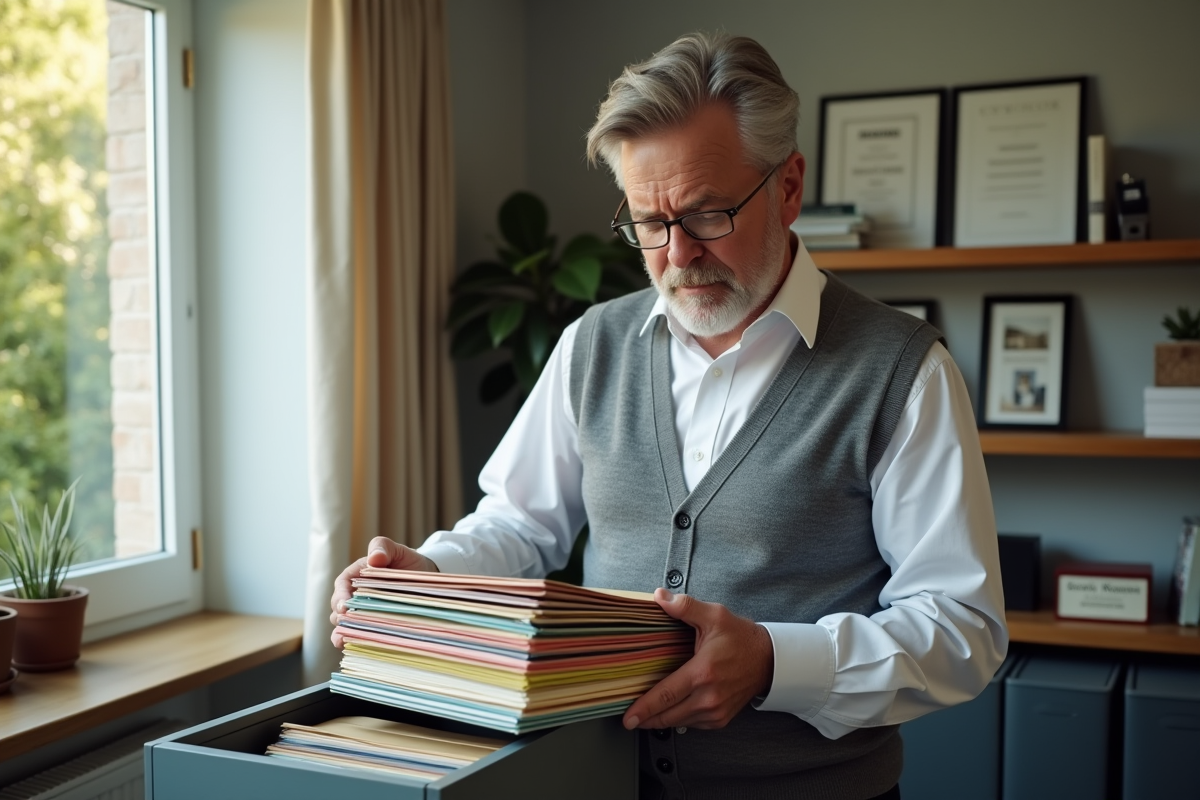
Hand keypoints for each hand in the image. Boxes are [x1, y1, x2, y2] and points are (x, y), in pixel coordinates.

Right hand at [329, 536, 438, 646]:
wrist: (424, 578)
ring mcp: (362, 613)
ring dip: (343, 632)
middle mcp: (355, 596)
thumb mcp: (397, 550)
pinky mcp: (372, 626)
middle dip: (339, 617)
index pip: (342, 585)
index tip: (344, 606)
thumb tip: (374, 558)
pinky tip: (355, 647)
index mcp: (356, 575)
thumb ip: (383, 547)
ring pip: (345, 624)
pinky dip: (355, 641)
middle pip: (339, 608)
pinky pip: (359, 635)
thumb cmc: (406, 562)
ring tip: (344, 640)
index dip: (340, 596)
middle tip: (346, 624)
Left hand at [622, 589, 772, 730]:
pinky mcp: (720, 718)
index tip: (628, 717)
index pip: (666, 695)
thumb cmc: (741, 638)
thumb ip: (685, 606)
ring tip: (646, 716)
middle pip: (668, 716)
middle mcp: (709, 696)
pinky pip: (693, 724)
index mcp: (703, 672)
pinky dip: (679, 720)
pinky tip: (670, 712)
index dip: (644, 708)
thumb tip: (660, 597)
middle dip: (646, 719)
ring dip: (661, 721)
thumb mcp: (714, 616)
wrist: (768, 660)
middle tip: (630, 719)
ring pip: (680, 723)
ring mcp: (716, 711)